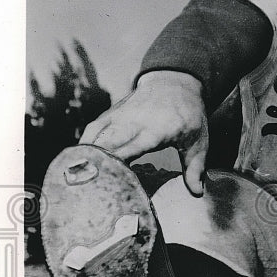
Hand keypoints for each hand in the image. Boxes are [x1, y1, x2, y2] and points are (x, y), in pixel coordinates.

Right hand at [80, 71, 209, 194]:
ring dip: (86, 155)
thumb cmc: (189, 115)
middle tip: (87, 188)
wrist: (176, 82)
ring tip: (78, 178)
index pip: (131, 148)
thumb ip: (195, 168)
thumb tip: (196, 193)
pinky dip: (84, 144)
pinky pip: (93, 129)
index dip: (116, 164)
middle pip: (108, 143)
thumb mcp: (198, 141)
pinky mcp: (112, 113)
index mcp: (156, 130)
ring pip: (95, 135)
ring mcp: (120, 116)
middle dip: (96, 164)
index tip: (108, 183)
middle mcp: (134, 122)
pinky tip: (78, 161)